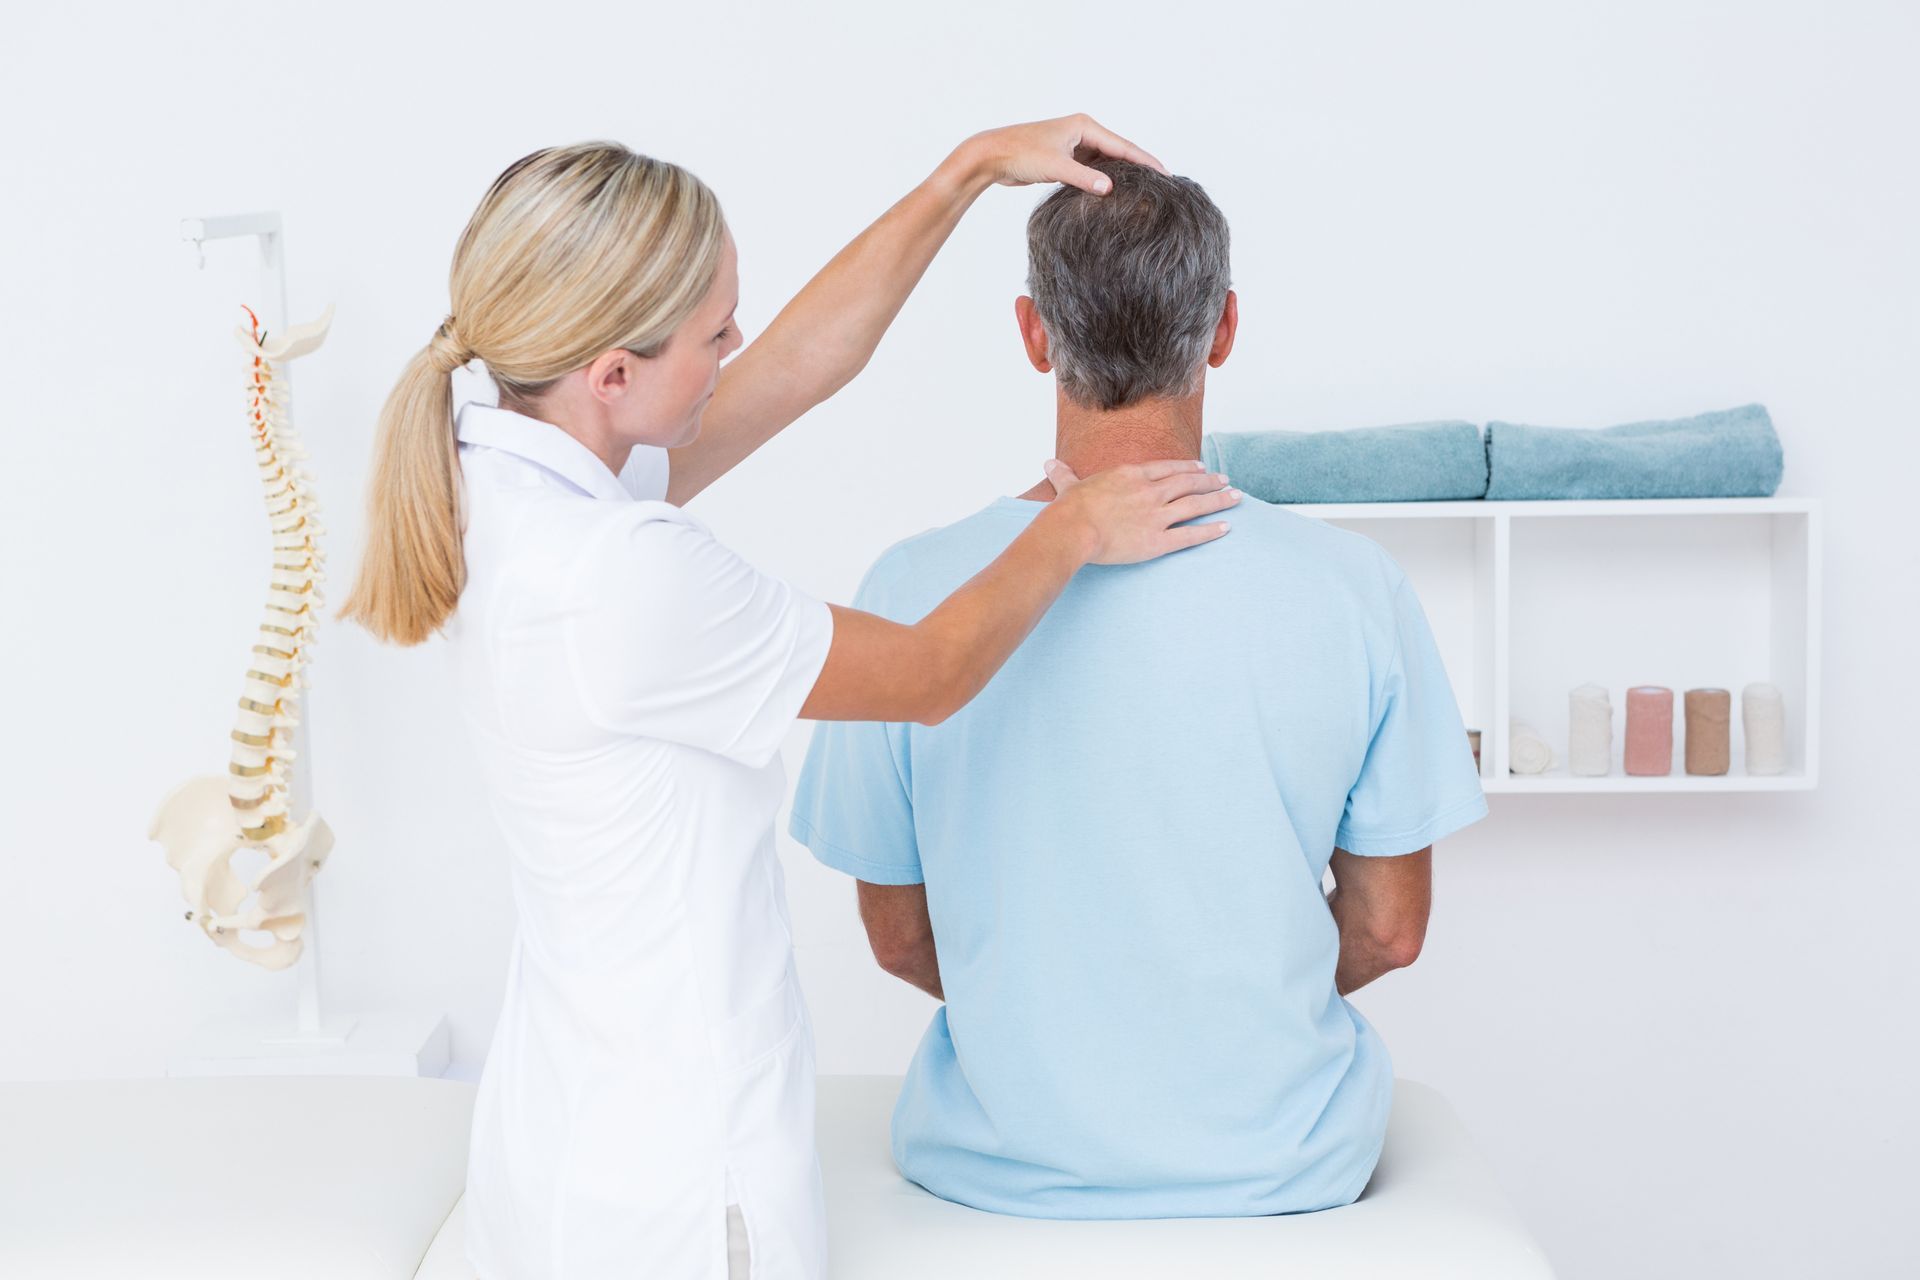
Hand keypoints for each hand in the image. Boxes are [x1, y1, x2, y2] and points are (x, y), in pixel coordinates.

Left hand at [959, 114, 1166, 194]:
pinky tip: (1113, 194)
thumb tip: (1110, 189)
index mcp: (1084, 126)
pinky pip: (1091, 171)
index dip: (1145, 160)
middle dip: (1138, 168)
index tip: (1165, 173)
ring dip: (1120, 176)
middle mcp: (1081, 132)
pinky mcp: (1064, 159)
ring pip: (1104, 163)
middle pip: (1118, 153)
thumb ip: (1084, 178)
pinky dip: (1102, 181)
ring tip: (1143, 191)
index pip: (1123, 146)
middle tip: (1161, 184)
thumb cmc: (1020, 154)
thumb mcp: (1056, 166)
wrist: (992, 157)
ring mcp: (1073, 146)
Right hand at [1043, 459, 1235, 564]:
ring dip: (1218, 500)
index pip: (1167, 468)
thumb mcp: (1069, 486)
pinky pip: (1189, 535)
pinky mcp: (1157, 541)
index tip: (1201, 467)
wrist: (1072, 529)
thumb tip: (1048, 464)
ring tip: (1236, 497)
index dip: (1187, 467)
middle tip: (1226, 480)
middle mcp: (1149, 492)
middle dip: (1210, 481)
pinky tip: (1225, 527)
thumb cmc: (1069, 509)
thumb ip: (1065, 474)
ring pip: (1195, 505)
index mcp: (1131, 475)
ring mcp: (1156, 516)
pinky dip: (1209, 531)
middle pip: (1188, 483)